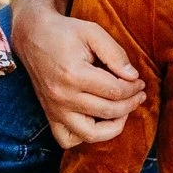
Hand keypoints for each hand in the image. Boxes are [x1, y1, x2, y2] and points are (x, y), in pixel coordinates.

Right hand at [10, 1, 144, 149]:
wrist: (33, 36)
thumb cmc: (65, 32)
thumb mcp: (92, 32)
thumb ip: (115, 54)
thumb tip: (133, 77)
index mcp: (74, 74)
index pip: (115, 90)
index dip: (133, 87)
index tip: (139, 82)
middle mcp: (63, 96)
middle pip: (108, 111)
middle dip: (130, 103)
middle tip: (138, 94)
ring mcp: (55, 109)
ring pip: (90, 134)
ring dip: (113, 126)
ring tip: (123, 111)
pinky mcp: (50, 115)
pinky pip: (68, 140)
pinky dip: (85, 136)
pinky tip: (97, 121)